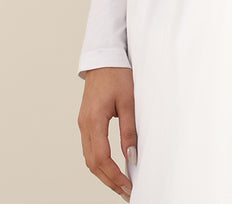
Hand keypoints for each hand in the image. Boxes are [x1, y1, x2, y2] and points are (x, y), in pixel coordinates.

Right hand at [78, 67, 136, 200]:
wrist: (104, 57)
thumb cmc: (117, 74)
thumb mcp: (128, 100)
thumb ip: (129, 129)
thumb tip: (132, 155)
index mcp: (93, 120)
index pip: (101, 158)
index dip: (115, 175)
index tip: (129, 185)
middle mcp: (84, 125)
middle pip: (93, 163)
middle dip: (109, 180)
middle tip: (127, 191)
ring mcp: (83, 124)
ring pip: (90, 158)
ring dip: (104, 173)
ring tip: (122, 184)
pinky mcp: (86, 121)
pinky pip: (90, 148)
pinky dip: (100, 162)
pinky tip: (112, 167)